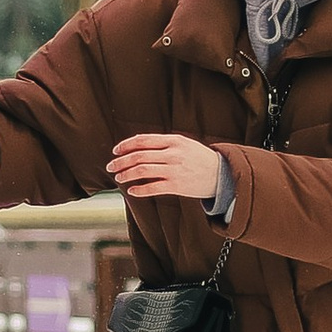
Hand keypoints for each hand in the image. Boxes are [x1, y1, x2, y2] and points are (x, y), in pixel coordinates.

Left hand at [107, 132, 225, 202]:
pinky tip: (132, 191)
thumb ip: (162, 143)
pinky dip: (139, 190)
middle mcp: (172, 154)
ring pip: (142, 171)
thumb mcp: (182, 143)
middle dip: (120, 162)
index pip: (142, 140)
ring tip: (119, 178)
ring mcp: (174, 170)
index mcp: (173, 140)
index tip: (115, 151)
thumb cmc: (198, 158)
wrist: (220, 173)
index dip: (125, 145)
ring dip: (126, 174)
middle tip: (110, 167)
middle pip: (138, 156)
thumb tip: (136, 145)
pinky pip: (152, 188)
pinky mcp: (176, 185)